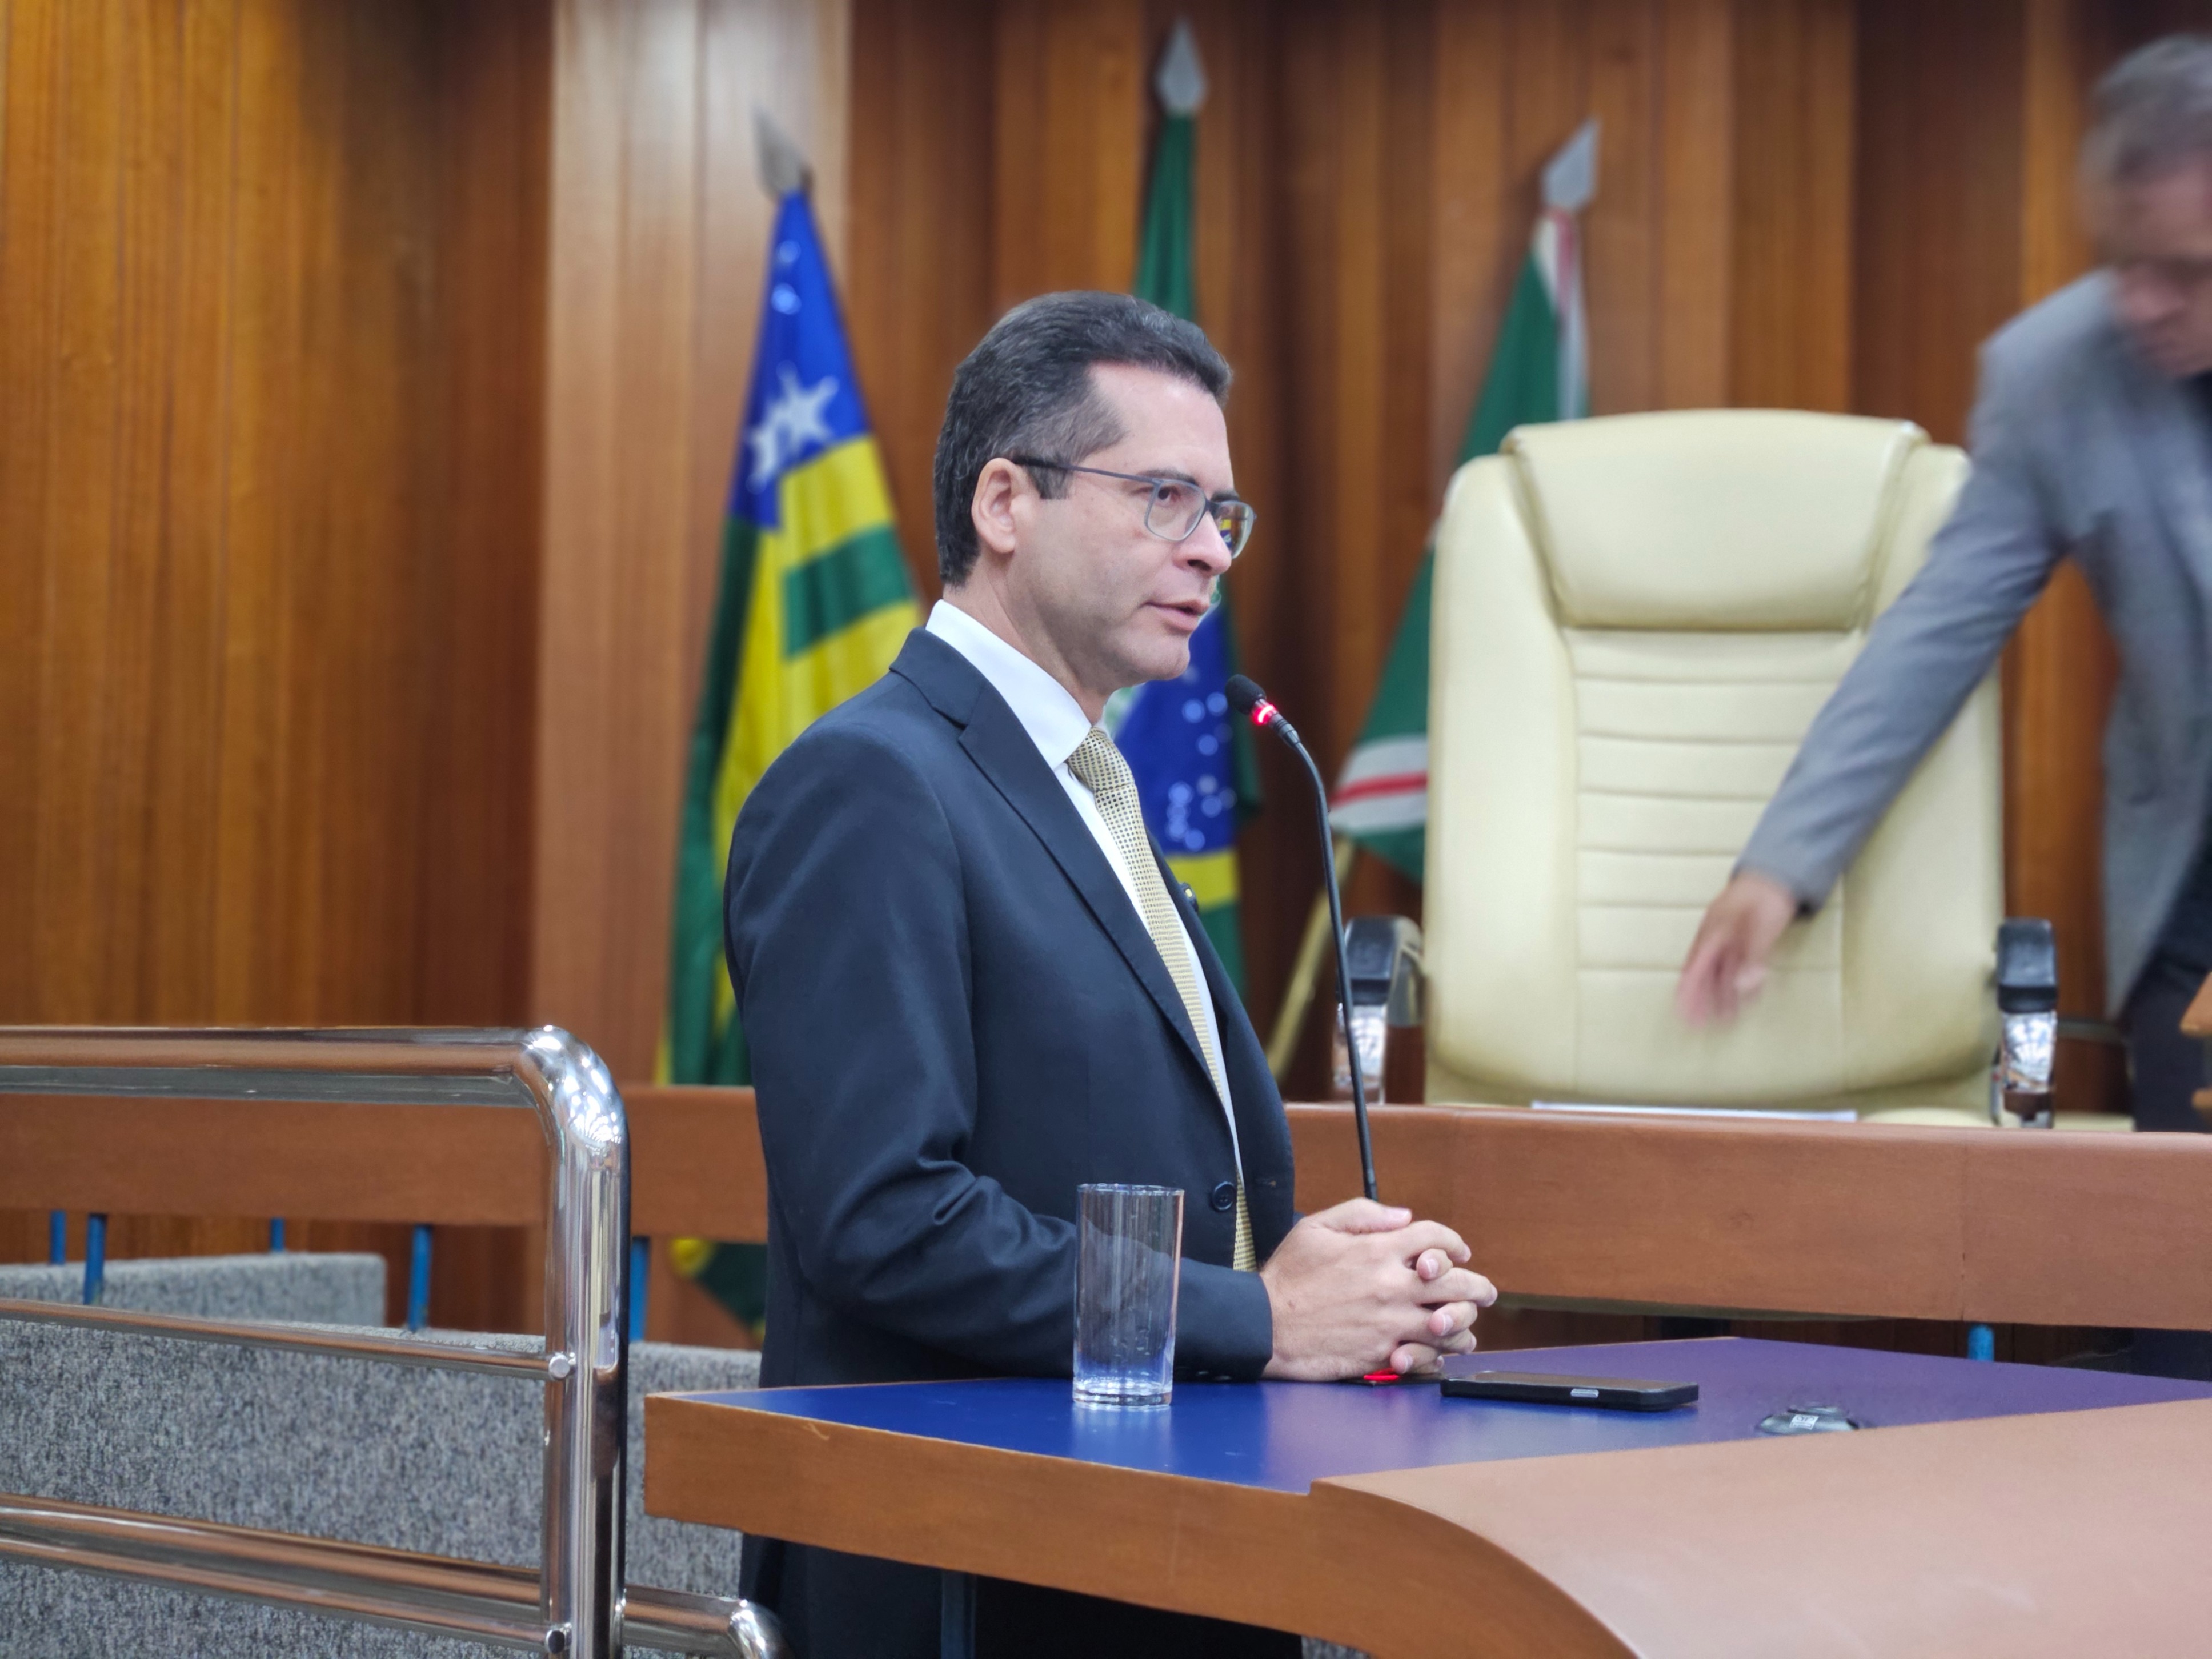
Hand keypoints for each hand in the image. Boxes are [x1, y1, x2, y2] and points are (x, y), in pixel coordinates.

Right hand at [1259, 1199, 1497, 1381]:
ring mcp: (1391, 1322)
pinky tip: (1442, 1351)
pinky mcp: (1383, 1353)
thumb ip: (1363, 1215)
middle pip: (1456, 1282)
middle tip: (1485, 1291)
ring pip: (1450, 1323)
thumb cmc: (1288, 1277)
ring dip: (1465, 1323)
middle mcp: (1391, 1285)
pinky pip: (1428, 1355)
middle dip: (1477, 1286)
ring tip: (1469, 1326)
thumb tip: (1403, 1217)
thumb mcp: (1316, 1228)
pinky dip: (1441, 1354)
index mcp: (1377, 1250)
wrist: (1266, 1325)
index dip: (1452, 1241)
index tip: (1458, 1251)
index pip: (1434, 1237)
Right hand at [1675, 871, 1798, 1025]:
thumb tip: (1743, 987)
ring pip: (1722, 973)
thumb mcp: (1760, 927)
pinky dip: (1739, 984)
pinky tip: (1744, 999)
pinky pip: (1738, 966)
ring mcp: (1731, 940)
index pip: (1694, 968)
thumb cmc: (1765, 895)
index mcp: (1714, 933)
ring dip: (1721, 996)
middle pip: (1705, 974)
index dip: (1687, 991)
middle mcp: (1717, 938)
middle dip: (1701, 1000)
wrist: (1778, 872)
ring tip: (1723, 1020)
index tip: (1682, 1012)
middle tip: (1697, 1025)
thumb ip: (1753, 957)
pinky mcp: (1746, 941)